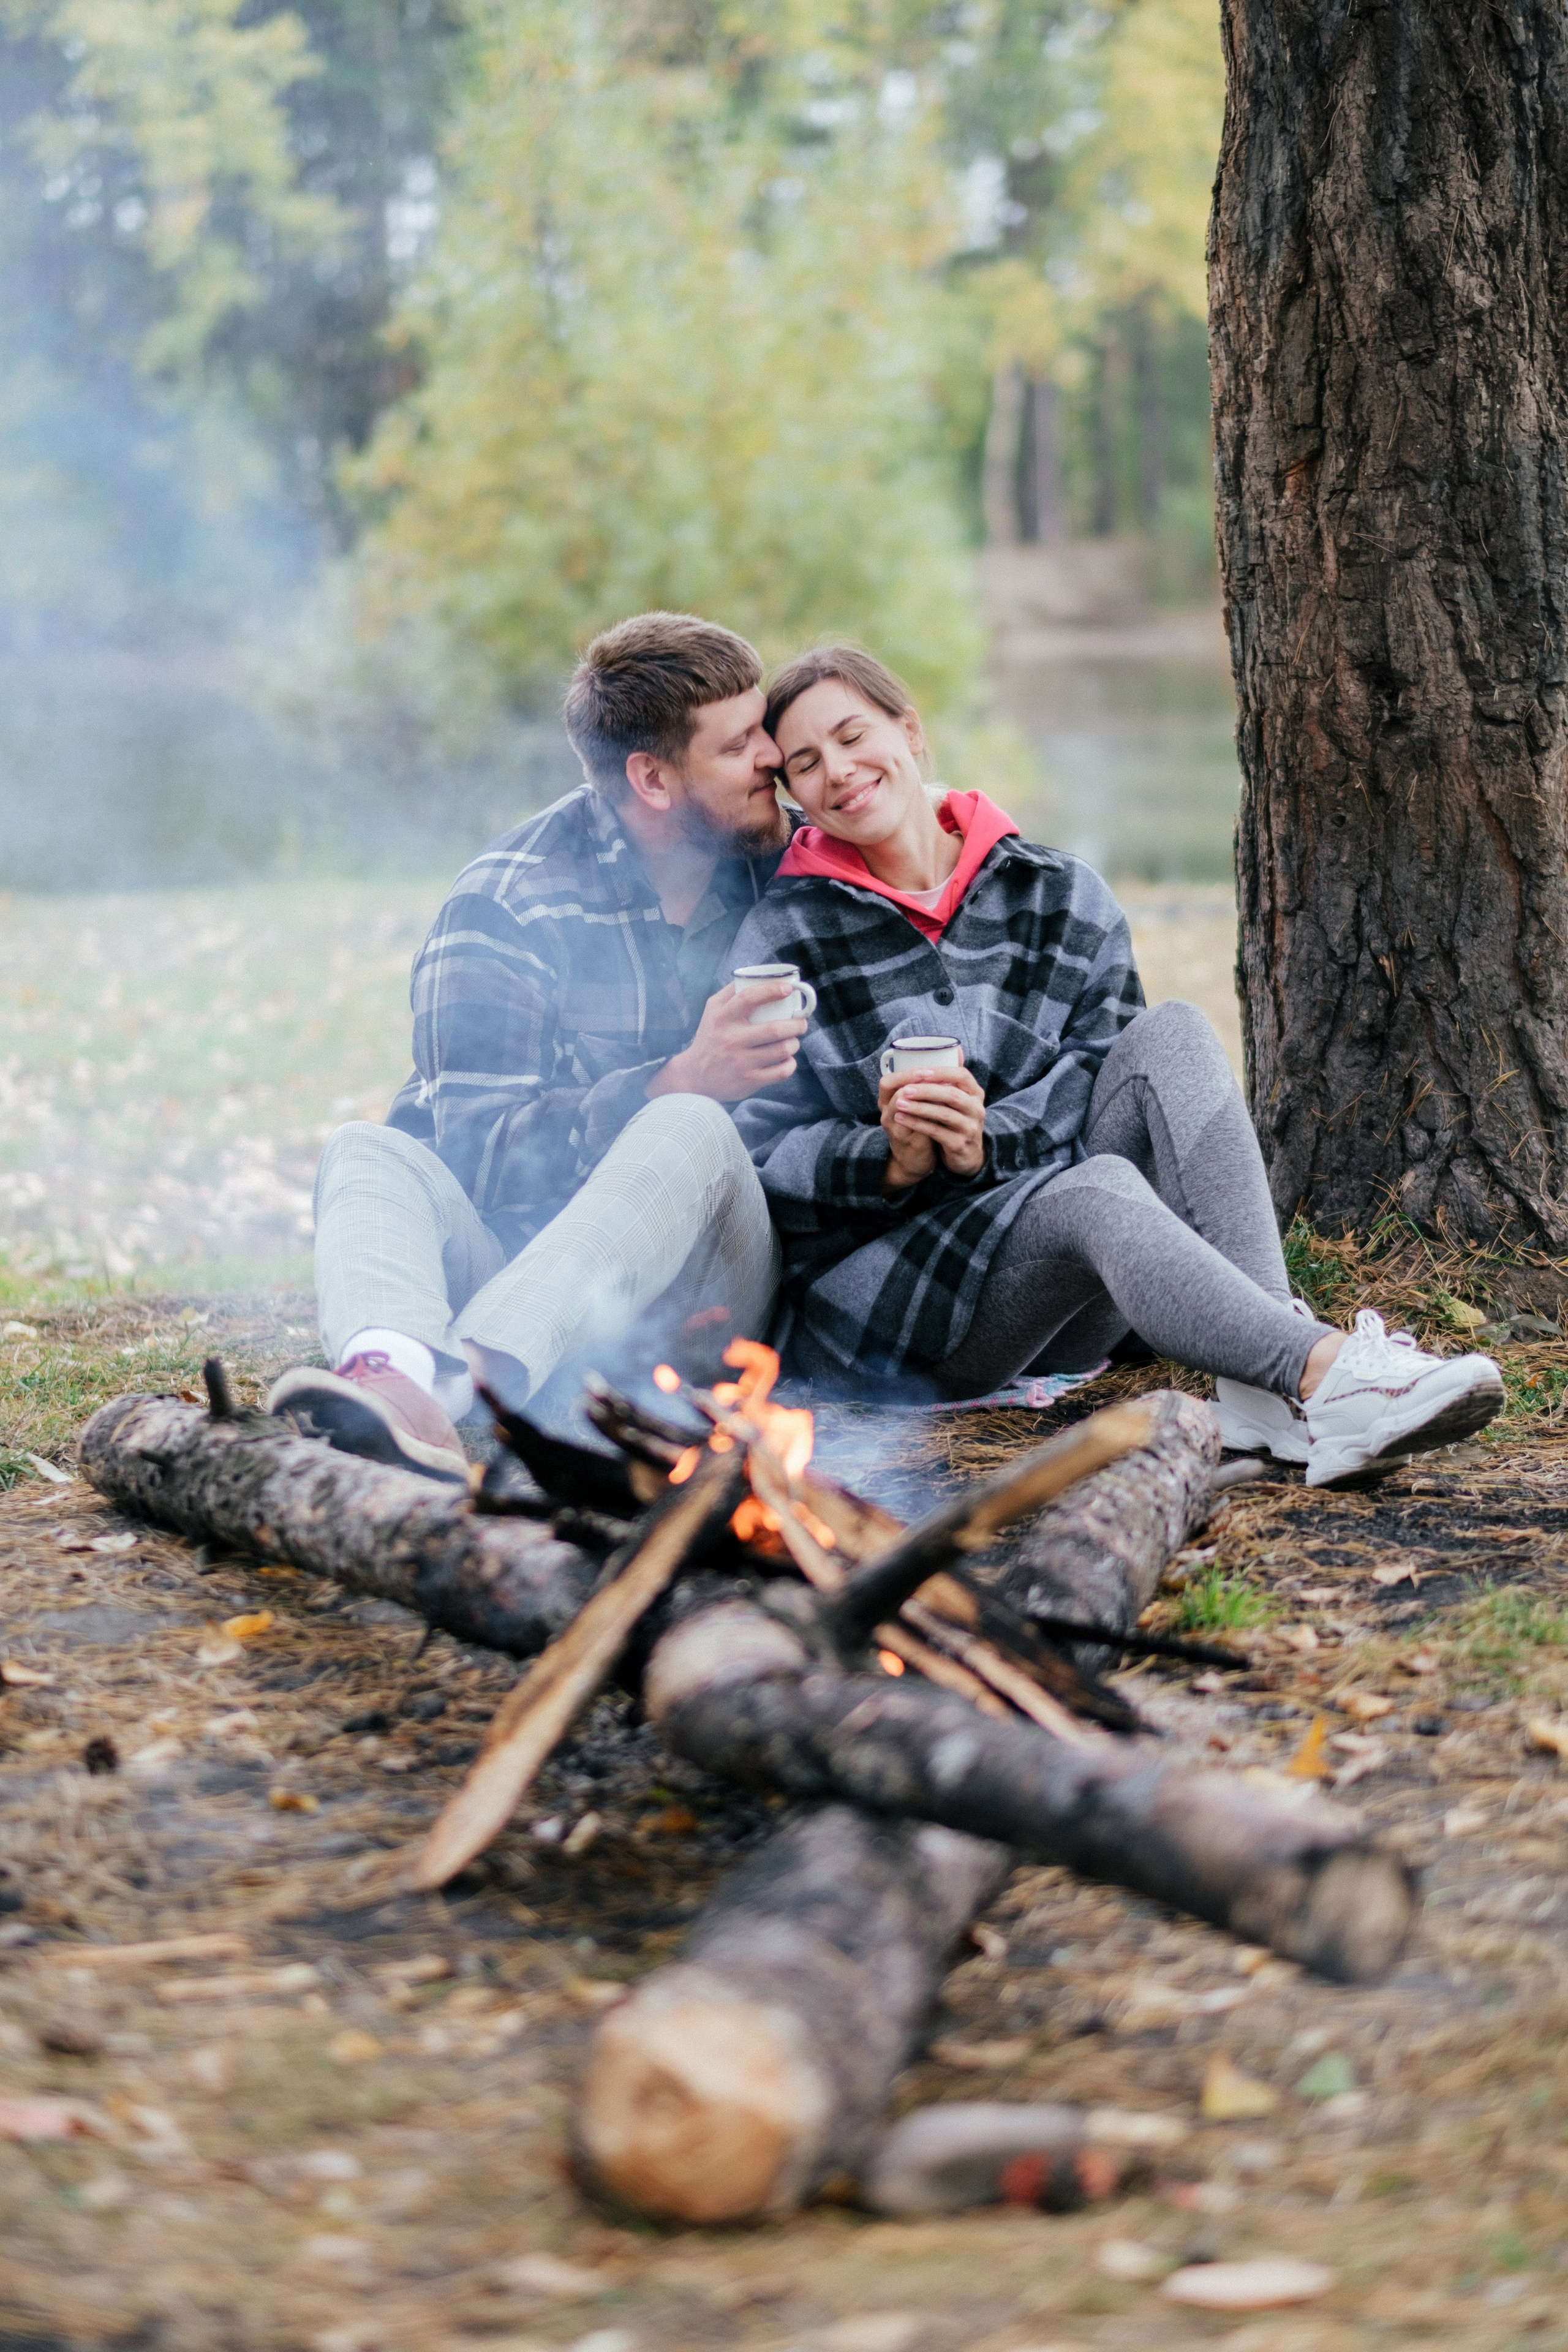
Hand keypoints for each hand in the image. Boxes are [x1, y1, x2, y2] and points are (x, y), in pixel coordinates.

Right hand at [647, 979, 806, 1103]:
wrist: (695, 1076)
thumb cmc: (710, 1037)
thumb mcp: (712, 1011)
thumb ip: (731, 992)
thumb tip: (756, 975)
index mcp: (722, 1018)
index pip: (749, 998)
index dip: (772, 990)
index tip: (788, 989)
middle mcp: (732, 1040)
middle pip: (774, 1029)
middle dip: (796, 1024)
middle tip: (801, 1022)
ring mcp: (741, 1062)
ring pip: (782, 1050)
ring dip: (794, 1044)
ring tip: (793, 1040)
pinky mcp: (749, 1081)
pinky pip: (781, 1072)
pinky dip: (790, 1064)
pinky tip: (787, 1059)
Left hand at [879, 1057, 986, 1189]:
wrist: (968, 1156)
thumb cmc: (957, 1121)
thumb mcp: (959, 1101)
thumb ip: (952, 1080)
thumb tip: (952, 1049)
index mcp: (975, 1094)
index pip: (962, 1075)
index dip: (941, 1072)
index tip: (920, 1071)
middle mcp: (976, 1109)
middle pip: (952, 1095)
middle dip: (926, 1090)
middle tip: (905, 1089)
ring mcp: (970, 1128)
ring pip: (944, 1114)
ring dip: (919, 1108)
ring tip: (899, 1104)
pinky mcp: (959, 1144)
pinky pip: (937, 1132)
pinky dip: (917, 1124)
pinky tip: (902, 1119)